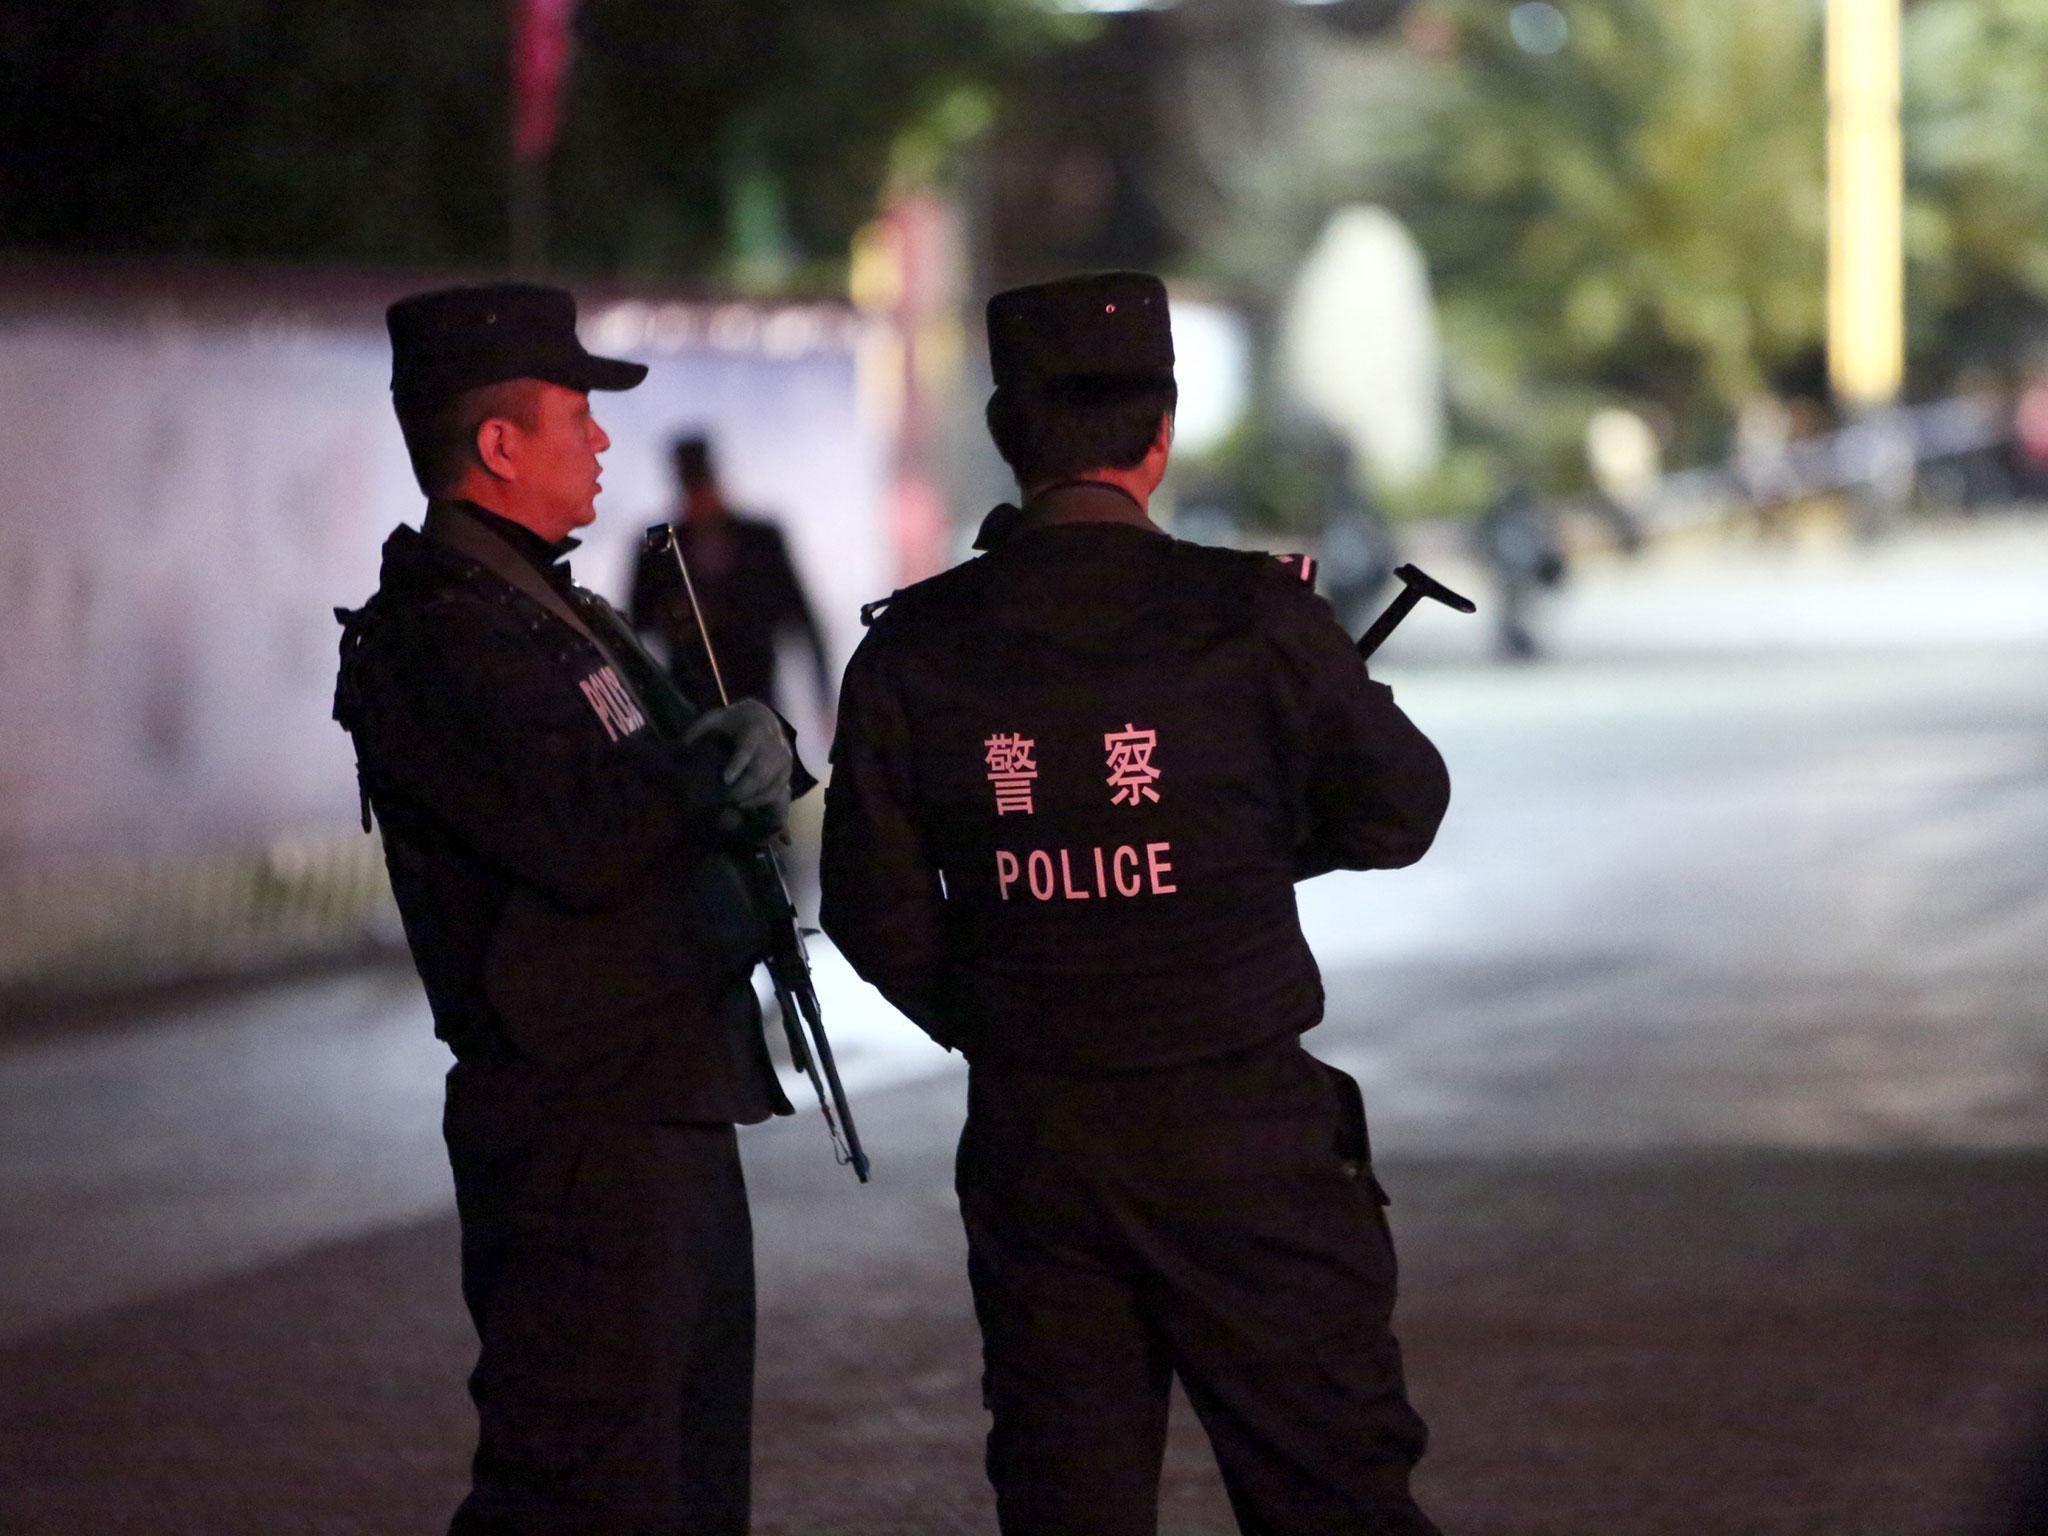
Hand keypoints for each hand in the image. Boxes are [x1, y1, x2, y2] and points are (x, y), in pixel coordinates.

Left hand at [684, 699, 793, 819]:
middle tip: (724, 799)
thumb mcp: (715, 718)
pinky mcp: (787, 770)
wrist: (764, 717)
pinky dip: (761, 800)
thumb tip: (681, 746)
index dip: (737, 765)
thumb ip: (698, 729)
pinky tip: (745, 805)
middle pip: (760, 773)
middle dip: (742, 790)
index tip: (725, 779)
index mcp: (755, 728)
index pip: (748, 749)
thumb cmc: (734, 721)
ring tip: (732, 804)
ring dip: (751, 798)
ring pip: (770, 785)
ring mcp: (783, 758)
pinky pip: (777, 791)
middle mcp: (774, 743)